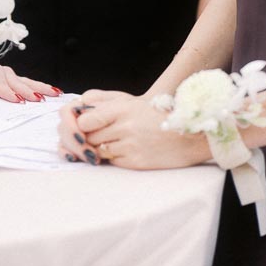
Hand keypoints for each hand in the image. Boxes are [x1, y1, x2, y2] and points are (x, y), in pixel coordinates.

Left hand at [0, 62, 59, 104]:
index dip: (8, 90)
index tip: (17, 100)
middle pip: (14, 79)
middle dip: (28, 89)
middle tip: (38, 99)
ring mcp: (3, 75)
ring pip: (22, 80)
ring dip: (38, 87)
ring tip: (53, 93)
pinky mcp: (8, 80)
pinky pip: (24, 83)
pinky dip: (37, 87)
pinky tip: (50, 91)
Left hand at [58, 91, 208, 168]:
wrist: (188, 135)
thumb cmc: (155, 116)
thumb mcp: (130, 104)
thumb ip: (103, 107)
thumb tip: (78, 115)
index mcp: (122, 108)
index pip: (84, 120)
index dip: (78, 126)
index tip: (81, 127)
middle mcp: (125, 126)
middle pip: (88, 138)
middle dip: (85, 140)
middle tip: (89, 138)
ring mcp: (130, 146)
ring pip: (97, 151)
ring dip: (97, 150)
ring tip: (107, 143)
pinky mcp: (135, 162)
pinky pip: (112, 162)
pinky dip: (112, 158)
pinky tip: (121, 151)